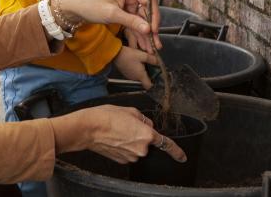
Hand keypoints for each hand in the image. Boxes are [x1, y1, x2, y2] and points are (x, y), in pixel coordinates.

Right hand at [51, 105, 185, 163]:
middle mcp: (141, 148)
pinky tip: (114, 138)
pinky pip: (127, 152)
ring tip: (117, 131)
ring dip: (131, 141)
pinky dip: (123, 146)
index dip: (176, 152)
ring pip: (136, 148)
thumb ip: (143, 118)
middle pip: (147, 143)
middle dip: (141, 135)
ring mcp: (131, 156)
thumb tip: (146, 124)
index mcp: (147, 134)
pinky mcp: (121, 160)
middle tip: (127, 126)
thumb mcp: (128, 110)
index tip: (182, 157)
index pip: (167, 145)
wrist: (88, 128)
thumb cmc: (106, 116)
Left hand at [58, 0, 160, 40]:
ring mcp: (127, 4)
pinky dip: (138, 34)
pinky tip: (143, 46)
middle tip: (156, 45)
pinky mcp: (123, 12)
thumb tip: (148, 29)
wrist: (74, 9)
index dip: (154, 16)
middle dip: (151, 30)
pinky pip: (134, 24)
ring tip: (151, 50)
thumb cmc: (90, 5)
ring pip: (141, 21)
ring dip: (145, 35)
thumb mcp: (112, 14)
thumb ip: (131, 21)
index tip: (154, 31)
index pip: (149, 1)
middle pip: (146, 13)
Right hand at [113, 45, 157, 88]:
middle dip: (148, 75)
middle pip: (144, 80)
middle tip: (151, 66)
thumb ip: (152, 59)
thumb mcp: (142, 55)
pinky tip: (135, 62)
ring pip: (138, 77)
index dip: (153, 84)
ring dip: (141, 72)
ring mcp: (129, 76)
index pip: (148, 86)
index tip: (156, 78)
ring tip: (143, 63)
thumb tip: (159, 62)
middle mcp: (135, 78)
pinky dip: (136, 70)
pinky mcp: (125, 73)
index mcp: (140, 76)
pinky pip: (133, 74)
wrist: (115, 54)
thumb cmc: (129, 55)